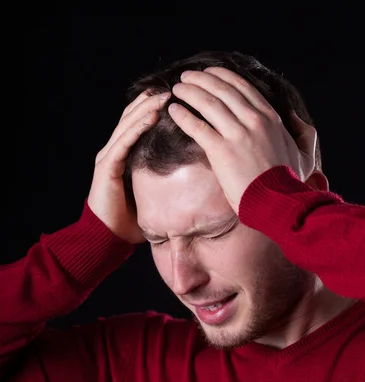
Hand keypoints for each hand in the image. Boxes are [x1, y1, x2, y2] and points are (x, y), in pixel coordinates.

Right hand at [88, 90, 169, 243]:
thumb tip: (186, 182)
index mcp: (121, 155)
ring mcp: (108, 157)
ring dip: (146, 109)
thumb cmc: (127, 220)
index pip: (136, 124)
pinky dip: (137, 128)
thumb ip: (159, 182)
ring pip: (128, 125)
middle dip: (151, 101)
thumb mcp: (148, 195)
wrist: (106, 236)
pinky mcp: (107, 167)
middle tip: (171, 88)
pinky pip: (124, 143)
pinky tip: (151, 116)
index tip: (172, 97)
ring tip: (163, 96)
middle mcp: (112, 151)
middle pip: (131, 118)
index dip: (151, 108)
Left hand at [168, 67, 316, 213]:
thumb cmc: (290, 184)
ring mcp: (237, 134)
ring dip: (190, 92)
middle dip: (201, 79)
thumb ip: (303, 132)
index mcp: (271, 118)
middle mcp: (254, 121)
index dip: (223, 76)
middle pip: (222, 90)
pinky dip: (184, 116)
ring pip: (208, 103)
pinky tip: (174, 110)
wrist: (278, 204)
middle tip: (187, 76)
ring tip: (177, 88)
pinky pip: (197, 127)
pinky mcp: (221, 151)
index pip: (243, 88)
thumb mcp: (305, 154)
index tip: (209, 73)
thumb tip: (293, 116)